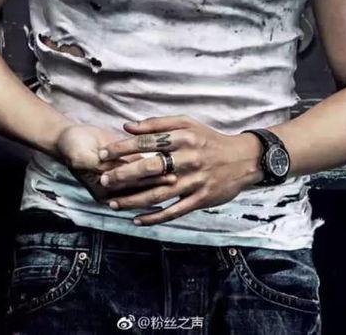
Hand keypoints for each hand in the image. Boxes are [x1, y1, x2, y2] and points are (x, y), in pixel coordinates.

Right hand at [55, 123, 177, 202]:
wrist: (70, 137)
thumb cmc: (73, 148)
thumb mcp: (83, 158)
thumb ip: (100, 166)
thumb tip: (115, 171)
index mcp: (104, 191)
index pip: (131, 189)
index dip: (149, 185)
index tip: (165, 181)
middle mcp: (115, 187)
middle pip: (141, 185)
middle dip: (158, 182)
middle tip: (175, 178)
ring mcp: (121, 176)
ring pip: (143, 177)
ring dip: (158, 174)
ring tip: (176, 172)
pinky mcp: (124, 163)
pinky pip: (141, 166)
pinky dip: (153, 164)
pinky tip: (167, 160)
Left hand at [97, 115, 263, 224]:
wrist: (242, 159)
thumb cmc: (209, 139)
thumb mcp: (187, 124)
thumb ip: (157, 124)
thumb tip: (127, 126)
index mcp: (183, 138)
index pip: (147, 142)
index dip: (122, 148)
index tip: (103, 154)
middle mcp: (187, 159)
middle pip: (150, 168)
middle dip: (124, 175)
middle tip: (103, 180)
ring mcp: (194, 181)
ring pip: (158, 193)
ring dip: (133, 200)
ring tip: (113, 203)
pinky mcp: (200, 199)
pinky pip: (174, 211)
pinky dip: (154, 217)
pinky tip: (137, 220)